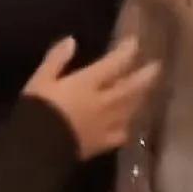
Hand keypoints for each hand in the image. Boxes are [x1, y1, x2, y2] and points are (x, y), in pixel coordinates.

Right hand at [24, 37, 159, 159]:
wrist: (36, 151)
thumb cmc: (37, 111)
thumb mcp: (40, 80)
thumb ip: (56, 59)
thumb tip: (72, 40)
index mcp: (87, 83)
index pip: (113, 64)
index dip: (126, 52)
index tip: (135, 42)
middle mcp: (102, 102)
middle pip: (129, 87)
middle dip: (144, 76)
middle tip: (157, 66)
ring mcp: (104, 124)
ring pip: (129, 109)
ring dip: (141, 97)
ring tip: (149, 90)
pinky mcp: (101, 145)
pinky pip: (120, 134)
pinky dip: (127, 127)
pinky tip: (129, 125)